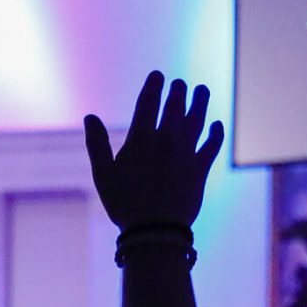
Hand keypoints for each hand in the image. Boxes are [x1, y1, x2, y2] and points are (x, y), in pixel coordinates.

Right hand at [84, 71, 224, 230]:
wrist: (155, 231)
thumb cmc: (124, 204)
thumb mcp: (103, 175)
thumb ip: (97, 144)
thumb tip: (90, 117)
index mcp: (141, 139)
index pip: (148, 102)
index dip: (153, 86)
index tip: (158, 75)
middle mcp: (166, 141)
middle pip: (175, 107)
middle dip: (177, 92)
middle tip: (179, 84)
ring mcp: (186, 154)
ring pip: (196, 120)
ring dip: (199, 102)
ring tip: (201, 91)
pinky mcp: (200, 169)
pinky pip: (212, 145)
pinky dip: (215, 133)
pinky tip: (216, 124)